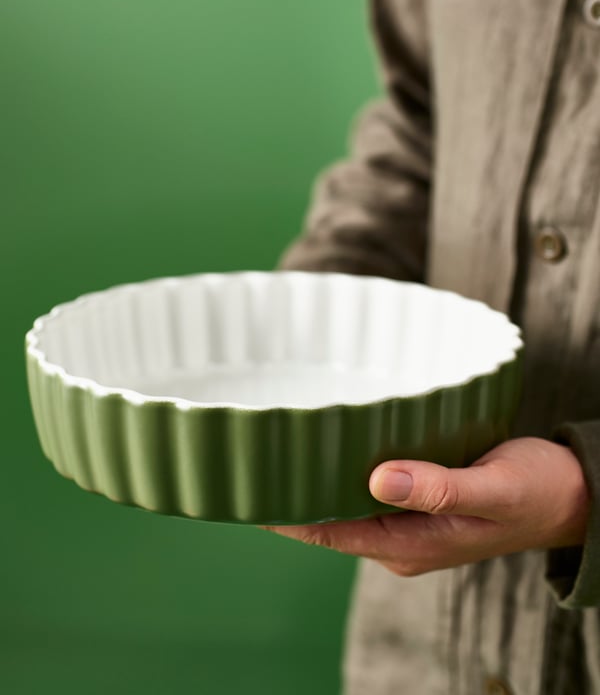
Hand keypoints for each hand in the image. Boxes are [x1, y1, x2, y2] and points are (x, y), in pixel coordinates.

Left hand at [264, 437, 589, 576]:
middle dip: (295, 495)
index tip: (251, 493)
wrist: (571, 495)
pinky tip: (337, 444)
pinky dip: (349, 470)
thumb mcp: (493, 489)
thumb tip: (379, 479)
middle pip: (333, 520)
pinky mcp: (421, 502)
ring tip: (283, 448)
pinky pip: (373, 490)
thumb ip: (439, 488)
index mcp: (413, 546)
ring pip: (350, 503)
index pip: (332, 534)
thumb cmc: (537, 493)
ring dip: (320, 480)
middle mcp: (404, 539)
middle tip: (258, 458)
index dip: (287, 517)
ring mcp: (411, 522)